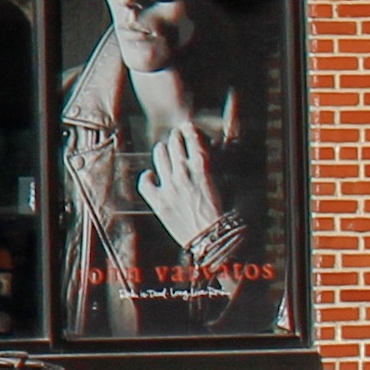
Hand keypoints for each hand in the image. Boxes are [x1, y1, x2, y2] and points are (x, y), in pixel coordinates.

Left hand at [137, 125, 223, 251]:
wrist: (213, 241)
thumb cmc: (224, 216)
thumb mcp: (225, 186)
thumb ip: (212, 168)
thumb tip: (205, 157)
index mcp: (202, 168)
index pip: (192, 138)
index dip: (189, 130)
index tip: (187, 127)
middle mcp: (183, 173)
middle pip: (173, 143)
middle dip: (175, 138)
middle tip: (176, 137)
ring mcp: (168, 186)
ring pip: (159, 156)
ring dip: (162, 150)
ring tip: (164, 150)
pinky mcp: (158, 201)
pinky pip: (145, 182)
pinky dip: (147, 176)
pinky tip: (152, 176)